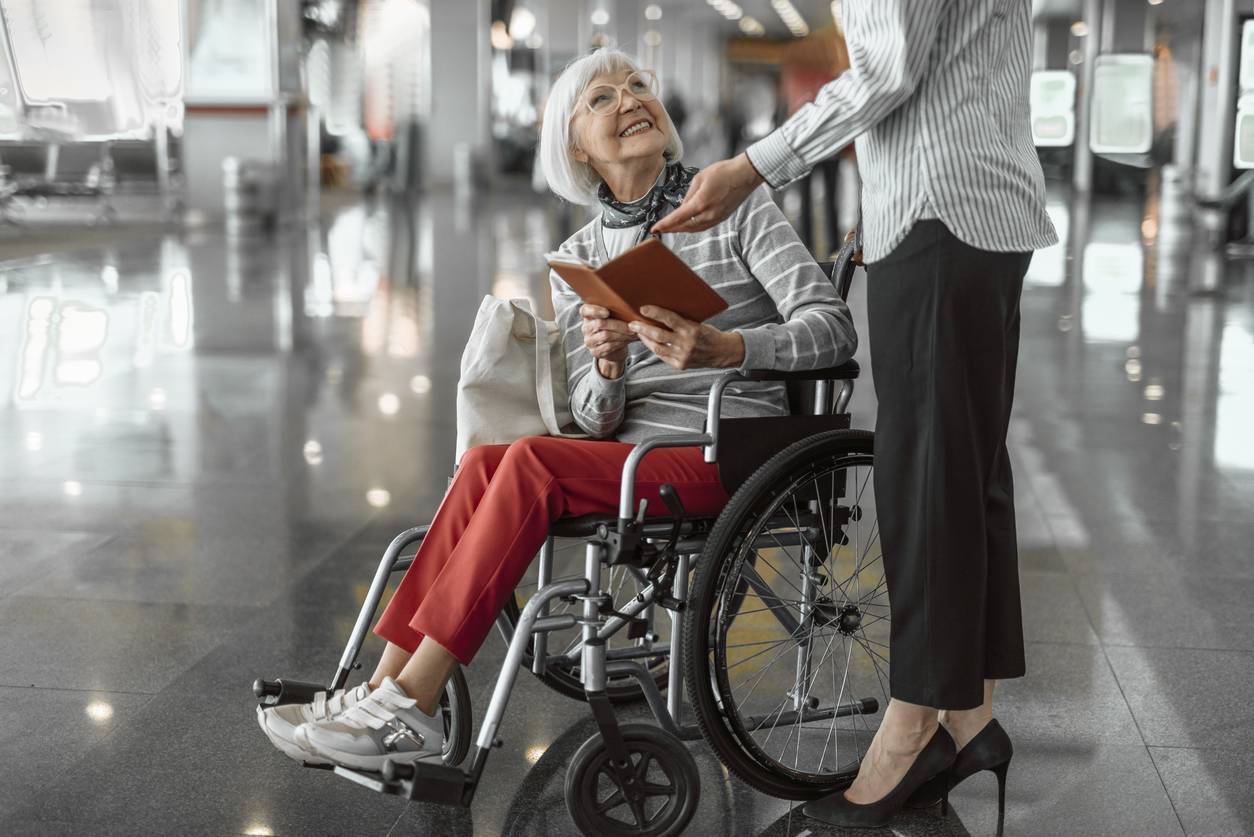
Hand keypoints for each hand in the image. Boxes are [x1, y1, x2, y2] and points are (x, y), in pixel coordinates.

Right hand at [580, 304, 635, 378]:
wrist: (614, 347)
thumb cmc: (614, 327)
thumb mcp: (613, 316)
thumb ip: (615, 309)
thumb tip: (629, 304)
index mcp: (588, 315)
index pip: (585, 310)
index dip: (595, 310)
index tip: (607, 312)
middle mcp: (586, 328)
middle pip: (600, 324)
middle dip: (618, 325)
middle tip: (632, 325)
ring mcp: (589, 341)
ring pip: (606, 335)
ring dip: (622, 334)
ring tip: (633, 332)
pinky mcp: (595, 351)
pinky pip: (609, 346)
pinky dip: (621, 342)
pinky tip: (629, 339)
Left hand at [629, 306, 744, 369]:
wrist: (722, 352)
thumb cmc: (709, 334)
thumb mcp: (698, 322)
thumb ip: (681, 320)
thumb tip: (660, 312)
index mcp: (692, 330)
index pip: (670, 319)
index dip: (655, 313)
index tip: (643, 308)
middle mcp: (687, 344)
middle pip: (658, 335)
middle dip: (643, 328)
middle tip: (632, 323)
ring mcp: (683, 356)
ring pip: (657, 347)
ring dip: (645, 339)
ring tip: (638, 332)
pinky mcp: (680, 365)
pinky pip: (662, 356)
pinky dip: (654, 348)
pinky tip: (648, 342)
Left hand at [650, 153, 763, 234]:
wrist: (746, 175)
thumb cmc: (724, 172)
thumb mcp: (700, 178)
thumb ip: (689, 194)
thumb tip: (683, 206)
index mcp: (701, 203)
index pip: (677, 218)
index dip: (664, 225)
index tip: (654, 229)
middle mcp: (709, 214)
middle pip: (685, 227)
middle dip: (671, 229)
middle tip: (660, 229)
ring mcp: (717, 218)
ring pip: (695, 229)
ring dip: (682, 229)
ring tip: (672, 228)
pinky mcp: (722, 218)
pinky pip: (704, 226)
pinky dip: (693, 227)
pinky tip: (688, 224)